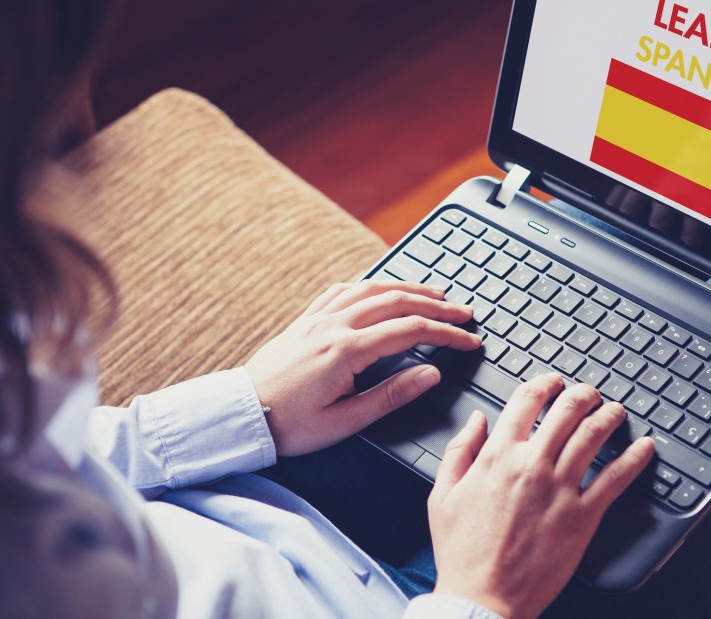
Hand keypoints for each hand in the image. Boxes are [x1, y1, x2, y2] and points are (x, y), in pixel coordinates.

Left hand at [244, 281, 481, 456]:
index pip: (410, 330)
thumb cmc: (289, 426)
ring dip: (407, 287)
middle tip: (463, 312)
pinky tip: (380, 288)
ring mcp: (317, 318)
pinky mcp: (304, 320)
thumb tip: (430, 374)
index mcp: (346, 350)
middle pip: (396, 301)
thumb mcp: (345, 421)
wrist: (240, 416)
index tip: (470, 340)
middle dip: (436, 304)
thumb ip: (391, 395)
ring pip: (371, 289)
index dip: (446, 333)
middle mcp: (333, 325)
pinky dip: (369, 284)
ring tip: (434, 293)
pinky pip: (342, 290)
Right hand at [428, 374, 654, 618]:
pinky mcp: (582, 516)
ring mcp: (560, 489)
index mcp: (497, 456)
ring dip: (608, 416)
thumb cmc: (462, 552)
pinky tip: (645, 447)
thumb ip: (459, 450)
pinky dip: (634, 458)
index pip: (526, 401)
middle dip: (582, 394)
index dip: (544, 383)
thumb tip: (476, 420)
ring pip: (592, 436)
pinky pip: (615, 478)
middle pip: (566, 411)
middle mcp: (531, 465)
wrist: (482, 596)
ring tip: (615, 411)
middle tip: (590, 393)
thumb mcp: (442, 495)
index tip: (553, 381)